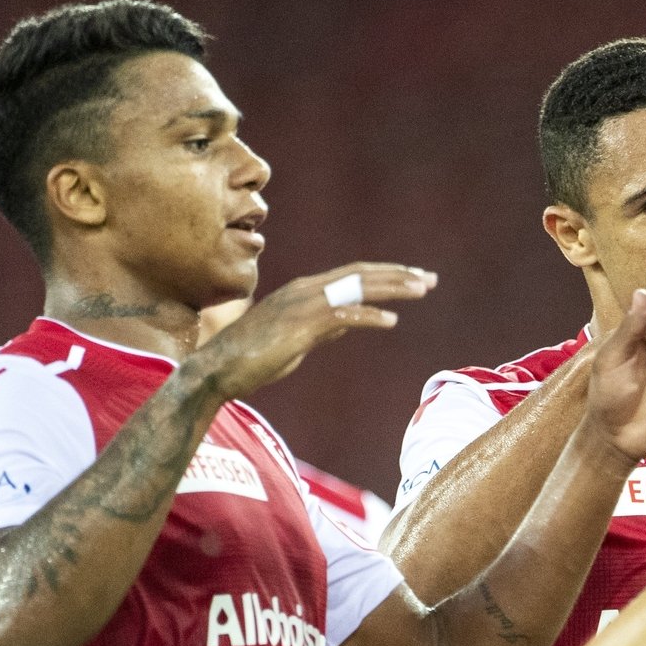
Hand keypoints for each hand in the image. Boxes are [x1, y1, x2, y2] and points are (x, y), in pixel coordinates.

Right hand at [185, 263, 435, 399]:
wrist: (216, 370)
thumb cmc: (252, 359)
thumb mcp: (298, 339)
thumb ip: (325, 327)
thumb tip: (351, 322)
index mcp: (304, 291)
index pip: (354, 275)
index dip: (386, 275)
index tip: (414, 279)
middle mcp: (305, 290)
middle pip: (361, 274)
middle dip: (398, 275)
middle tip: (429, 278)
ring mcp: (301, 305)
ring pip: (355, 287)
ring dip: (391, 287)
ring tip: (421, 289)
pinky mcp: (299, 326)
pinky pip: (341, 315)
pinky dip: (368, 315)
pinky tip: (391, 320)